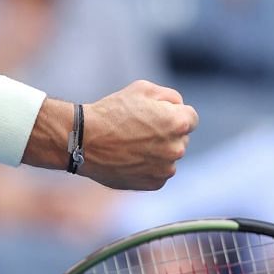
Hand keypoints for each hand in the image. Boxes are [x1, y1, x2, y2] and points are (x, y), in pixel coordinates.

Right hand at [77, 81, 196, 190]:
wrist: (83, 140)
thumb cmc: (110, 112)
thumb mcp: (141, 89)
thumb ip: (169, 96)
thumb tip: (179, 107)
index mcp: (178, 123)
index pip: (190, 118)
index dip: (171, 113)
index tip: (154, 115)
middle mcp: (177, 148)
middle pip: (180, 138)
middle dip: (165, 133)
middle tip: (137, 130)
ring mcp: (165, 168)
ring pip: (169, 157)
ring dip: (157, 151)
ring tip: (130, 145)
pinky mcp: (154, 183)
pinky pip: (158, 173)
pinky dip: (148, 167)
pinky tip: (128, 158)